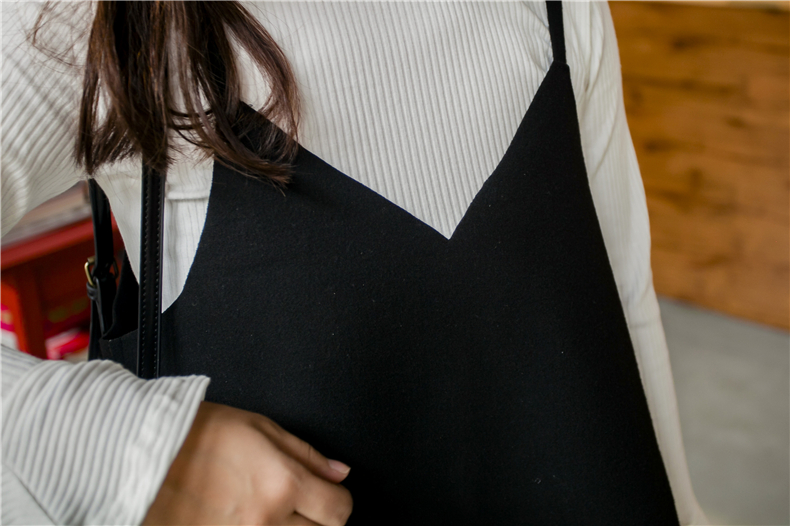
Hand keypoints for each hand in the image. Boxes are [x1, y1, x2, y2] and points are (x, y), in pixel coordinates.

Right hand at [143, 401, 352, 524]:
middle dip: (316, 518)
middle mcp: (266, 521)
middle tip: (297, 502)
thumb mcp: (262, 428)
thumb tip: (340, 473)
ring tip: (270, 509)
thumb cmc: (196, 434)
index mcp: (282, 484)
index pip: (339, 511)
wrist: (142, 453)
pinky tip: (246, 518)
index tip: (329, 494)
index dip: (339, 500)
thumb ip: (307, 455)